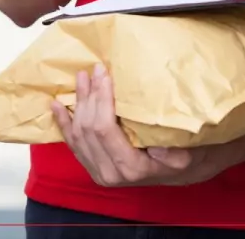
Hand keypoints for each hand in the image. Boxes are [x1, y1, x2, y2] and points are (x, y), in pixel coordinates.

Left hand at [51, 64, 222, 187]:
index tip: (103, 73)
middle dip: (89, 96)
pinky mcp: (92, 166)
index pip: (105, 129)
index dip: (100, 99)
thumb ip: (175, 154)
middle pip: (88, 128)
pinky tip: (55, 105)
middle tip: (92, 70)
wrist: (178, 172)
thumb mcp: (189, 153)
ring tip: (80, 78)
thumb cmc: (185, 154)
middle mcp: (110, 173)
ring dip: (77, 103)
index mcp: (132, 168)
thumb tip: (157, 147)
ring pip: (78, 134)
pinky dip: (63, 122)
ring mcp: (98, 171)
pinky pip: (72, 143)